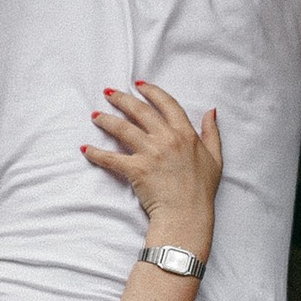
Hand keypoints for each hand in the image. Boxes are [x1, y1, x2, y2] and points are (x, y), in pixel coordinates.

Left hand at [81, 80, 222, 254]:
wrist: (188, 215)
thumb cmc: (202, 191)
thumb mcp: (215, 158)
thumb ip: (212, 133)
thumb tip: (211, 112)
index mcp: (185, 133)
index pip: (166, 103)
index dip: (151, 91)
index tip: (139, 85)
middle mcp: (167, 138)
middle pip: (139, 111)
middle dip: (121, 99)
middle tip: (108, 93)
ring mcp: (150, 153)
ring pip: (122, 128)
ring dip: (106, 120)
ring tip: (95, 115)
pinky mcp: (136, 169)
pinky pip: (110, 158)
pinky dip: (95, 153)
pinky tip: (85, 148)